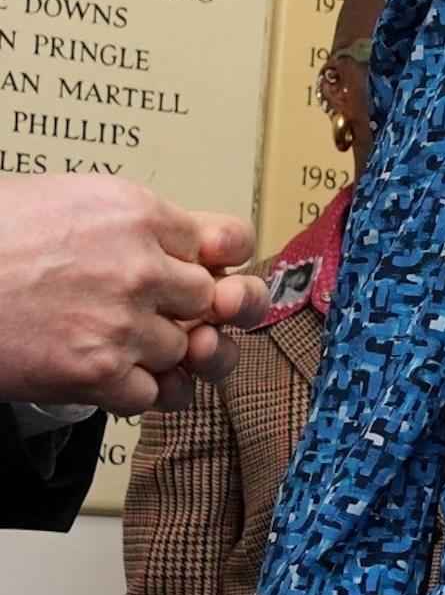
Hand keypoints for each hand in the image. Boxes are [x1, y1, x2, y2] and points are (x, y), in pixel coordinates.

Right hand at [0, 176, 267, 412]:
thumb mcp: (67, 200)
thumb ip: (138, 221)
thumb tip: (198, 245)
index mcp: (134, 213)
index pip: (228, 241)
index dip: (214, 262)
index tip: (204, 272)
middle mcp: (138, 265)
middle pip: (213, 299)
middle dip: (185, 310)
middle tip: (149, 312)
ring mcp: (121, 321)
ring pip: (187, 350)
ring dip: (155, 353)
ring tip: (108, 338)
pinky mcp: (97, 372)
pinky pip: (155, 394)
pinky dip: (134, 391)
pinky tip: (106, 373)